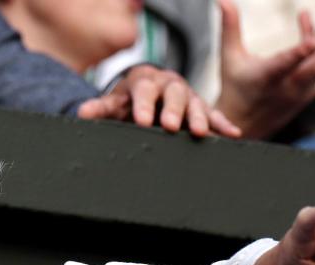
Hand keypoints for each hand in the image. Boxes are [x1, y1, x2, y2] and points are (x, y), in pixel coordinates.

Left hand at [78, 64, 241, 137]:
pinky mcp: (201, 106)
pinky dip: (223, 123)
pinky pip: (214, 114)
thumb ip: (101, 108)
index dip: (143, 105)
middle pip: (173, 94)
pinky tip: (232, 134)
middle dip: (173, 110)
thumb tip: (81, 113)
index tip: (141, 121)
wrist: (149, 90)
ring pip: (195, 103)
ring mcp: (187, 95)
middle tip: (170, 126)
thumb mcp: (115, 103)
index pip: (144, 91)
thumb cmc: (129, 100)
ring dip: (199, 117)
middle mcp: (169, 85)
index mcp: (146, 82)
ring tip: (200, 133)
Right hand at [214, 0, 314, 139]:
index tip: (311, 42)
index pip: (283, 65)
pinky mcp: (309, 92)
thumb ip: (229, 27)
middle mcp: (287, 87)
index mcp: (265, 79)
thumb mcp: (229, 57)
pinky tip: (311, 26)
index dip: (298, 53)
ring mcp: (301, 91)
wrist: (244, 125)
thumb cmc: (235, 87)